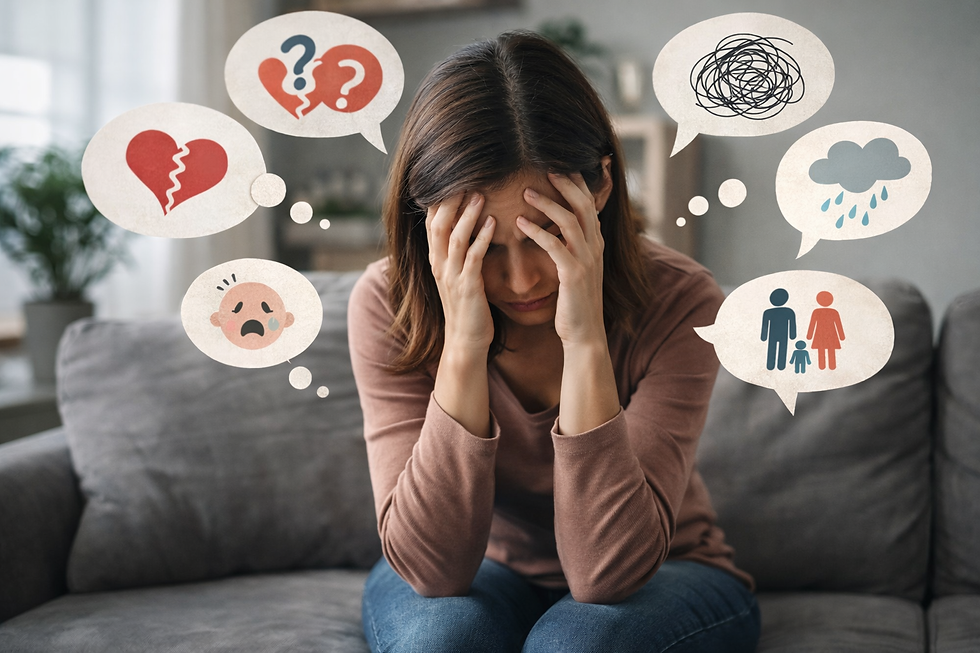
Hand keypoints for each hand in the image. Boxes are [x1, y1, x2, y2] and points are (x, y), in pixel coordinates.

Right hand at [426, 192, 496, 352]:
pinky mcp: (467, 286)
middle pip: (438, 223)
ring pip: (454, 236)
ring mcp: (451, 275)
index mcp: (436, 259)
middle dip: (451, 199)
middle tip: (466, 177)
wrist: (466, 341)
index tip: (452, 178)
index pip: (432, 221)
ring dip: (468, 214)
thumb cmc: (468, 307)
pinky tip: (493, 222)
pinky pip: (473, 256)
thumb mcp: (458, 276)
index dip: (440, 199)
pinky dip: (482, 237)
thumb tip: (469, 229)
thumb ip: (460, 252)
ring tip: (480, 193)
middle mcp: (439, 264)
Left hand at [518, 173, 605, 345]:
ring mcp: (586, 260)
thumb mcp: (577, 268)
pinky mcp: (573, 274)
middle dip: (565, 183)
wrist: (584, 333)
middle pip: (583, 204)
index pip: (588, 203)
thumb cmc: (575, 301)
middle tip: (544, 167)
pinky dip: (537, 231)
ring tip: (525, 191)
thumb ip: (573, 246)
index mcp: (595, 243)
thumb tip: (561, 228)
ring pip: (569, 220)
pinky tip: (519, 223)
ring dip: (546, 203)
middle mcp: (595, 247)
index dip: (575, 183)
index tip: (557, 166)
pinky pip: (555, 246)